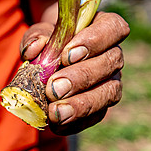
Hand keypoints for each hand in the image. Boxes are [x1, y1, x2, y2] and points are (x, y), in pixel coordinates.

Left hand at [20, 12, 129, 134]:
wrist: (49, 57)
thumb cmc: (49, 38)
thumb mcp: (40, 32)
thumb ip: (36, 37)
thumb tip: (35, 50)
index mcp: (105, 27)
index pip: (114, 28)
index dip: (95, 41)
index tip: (67, 54)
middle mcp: (113, 55)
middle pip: (110, 64)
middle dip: (81, 77)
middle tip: (54, 87)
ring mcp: (111, 81)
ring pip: (109, 92)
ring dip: (82, 104)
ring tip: (55, 111)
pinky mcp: (101, 105)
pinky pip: (96, 116)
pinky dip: (76, 122)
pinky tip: (57, 124)